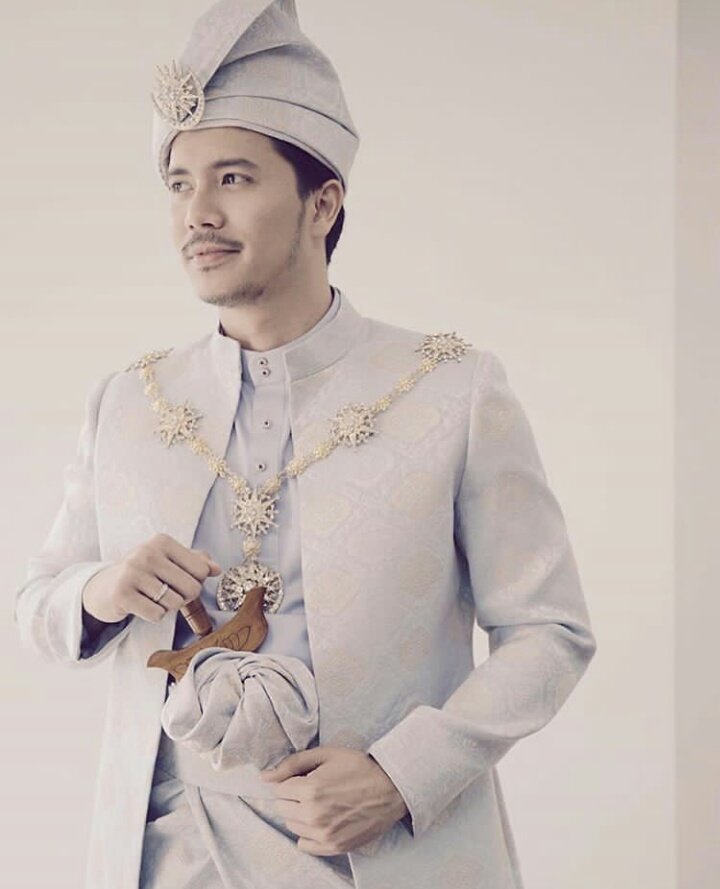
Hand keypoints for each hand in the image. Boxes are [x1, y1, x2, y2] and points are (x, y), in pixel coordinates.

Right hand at [81, 532, 220, 624]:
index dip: (196, 582)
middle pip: (191, 588)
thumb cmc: (145, 573)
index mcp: (162, 541)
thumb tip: (217, 569)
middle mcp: (147, 553)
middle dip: (186, 597)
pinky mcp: (122, 594)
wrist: (105, 586)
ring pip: (174, 603)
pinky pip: (157, 614)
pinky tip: (143, 605)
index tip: (181, 580)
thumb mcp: (169, 560)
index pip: (201, 570)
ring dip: (168, 607)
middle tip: (170, 593)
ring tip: (154, 597)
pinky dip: (154, 615)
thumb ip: (196, 561)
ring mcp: (132, 573)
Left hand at [259, 745, 408, 855]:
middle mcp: (313, 815)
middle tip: (314, 789)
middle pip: (282, 808)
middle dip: (293, 797)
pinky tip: (323, 820)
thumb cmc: (359, 767)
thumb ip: (292, 764)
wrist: (390, 789)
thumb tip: (264, 777)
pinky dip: (308, 833)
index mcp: (310, 789)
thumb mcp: (326, 754)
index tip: (306, 778)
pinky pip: (304, 845)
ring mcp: (323, 834)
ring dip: (300, 814)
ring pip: (293, 826)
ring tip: (322, 803)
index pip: (279, 790)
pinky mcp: (334, 847)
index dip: (291, 782)